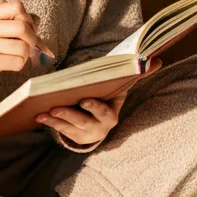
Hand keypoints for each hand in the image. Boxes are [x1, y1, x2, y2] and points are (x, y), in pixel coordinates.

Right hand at [0, 0, 43, 90]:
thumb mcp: (0, 27)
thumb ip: (20, 20)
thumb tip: (36, 20)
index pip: (17, 6)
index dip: (28, 18)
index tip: (26, 28)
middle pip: (21, 27)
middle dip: (32, 38)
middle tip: (28, 44)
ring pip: (22, 47)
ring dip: (25, 54)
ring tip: (17, 54)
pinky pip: (17, 62)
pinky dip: (19, 64)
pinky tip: (11, 63)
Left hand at [35, 58, 162, 146]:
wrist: (104, 122)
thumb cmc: (110, 97)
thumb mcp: (122, 87)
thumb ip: (138, 74)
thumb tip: (158, 60)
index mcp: (111, 114)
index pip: (104, 112)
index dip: (94, 108)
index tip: (84, 100)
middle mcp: (100, 128)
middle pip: (83, 122)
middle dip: (70, 115)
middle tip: (56, 108)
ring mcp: (86, 134)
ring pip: (69, 128)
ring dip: (55, 120)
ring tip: (44, 111)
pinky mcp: (74, 136)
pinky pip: (60, 131)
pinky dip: (49, 123)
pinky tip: (39, 115)